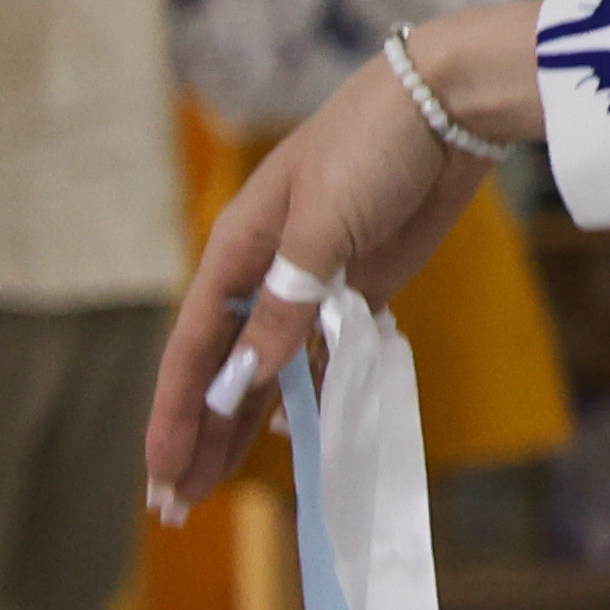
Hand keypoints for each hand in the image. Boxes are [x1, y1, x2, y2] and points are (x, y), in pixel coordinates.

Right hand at [147, 1, 538, 512]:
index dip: (175, 415)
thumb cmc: (372, 148)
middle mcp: (264, 272)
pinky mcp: (365, 283)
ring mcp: (315, 282)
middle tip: (176, 505)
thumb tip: (247, 380)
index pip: (194, 351)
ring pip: (269, 368)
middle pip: (223, 370)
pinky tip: (294, 433)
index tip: (162, 472)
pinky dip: (310, 391)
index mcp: (236, 251)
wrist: (447, 104)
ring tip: (220, 485)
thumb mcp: (322, 230)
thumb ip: (286, 307)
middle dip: (199, 436)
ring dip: (247, 423)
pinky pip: (326, 352)